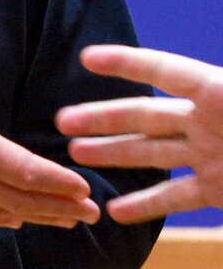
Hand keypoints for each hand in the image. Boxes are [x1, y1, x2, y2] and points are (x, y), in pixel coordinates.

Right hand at [57, 45, 222, 221]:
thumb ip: (222, 92)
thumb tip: (220, 82)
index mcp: (217, 92)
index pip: (164, 71)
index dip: (126, 63)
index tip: (86, 58)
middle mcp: (207, 121)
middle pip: (144, 115)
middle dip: (101, 117)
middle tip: (62, 120)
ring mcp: (211, 156)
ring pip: (151, 153)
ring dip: (112, 153)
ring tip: (75, 153)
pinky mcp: (219, 190)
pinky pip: (177, 196)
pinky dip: (145, 204)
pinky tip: (115, 210)